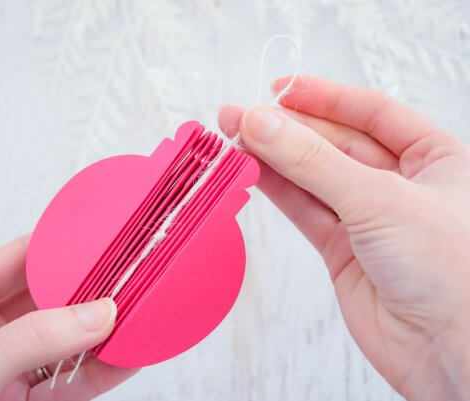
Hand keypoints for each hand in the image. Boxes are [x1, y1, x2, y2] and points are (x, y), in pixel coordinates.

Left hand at [0, 235, 136, 400]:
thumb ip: (29, 341)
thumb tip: (94, 314)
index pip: (18, 260)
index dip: (61, 246)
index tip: (102, 240)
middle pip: (51, 297)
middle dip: (90, 289)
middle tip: (129, 280)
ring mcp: (10, 368)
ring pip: (67, 339)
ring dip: (102, 331)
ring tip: (138, 316)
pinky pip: (73, 381)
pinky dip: (103, 370)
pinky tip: (126, 357)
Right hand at [218, 76, 469, 400]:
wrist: (449, 353)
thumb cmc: (454, 272)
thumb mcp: (380, 199)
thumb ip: (314, 162)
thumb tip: (265, 125)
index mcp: (435, 158)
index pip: (371, 113)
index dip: (324, 98)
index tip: (280, 90)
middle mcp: (401, 185)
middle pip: (334, 144)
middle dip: (288, 130)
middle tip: (243, 118)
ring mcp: (369, 218)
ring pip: (313, 178)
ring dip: (274, 159)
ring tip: (235, 139)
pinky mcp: (342, 250)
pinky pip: (304, 210)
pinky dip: (277, 191)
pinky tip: (252, 172)